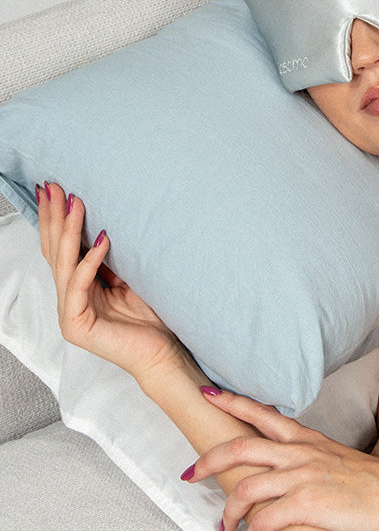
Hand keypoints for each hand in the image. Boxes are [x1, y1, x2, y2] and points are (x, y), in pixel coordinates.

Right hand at [37, 182, 184, 382]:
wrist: (162, 353)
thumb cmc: (151, 318)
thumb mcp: (130, 277)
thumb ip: (112, 259)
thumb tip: (104, 226)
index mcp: (78, 288)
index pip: (61, 248)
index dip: (56, 219)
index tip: (55, 189)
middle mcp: (69, 299)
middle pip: (55, 251)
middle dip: (54, 217)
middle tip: (54, 186)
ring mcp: (70, 313)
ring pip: (63, 263)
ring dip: (69, 229)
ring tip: (76, 202)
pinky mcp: (77, 325)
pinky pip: (80, 284)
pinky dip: (90, 260)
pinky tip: (101, 238)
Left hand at [188, 389, 378, 530]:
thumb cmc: (366, 480)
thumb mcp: (330, 456)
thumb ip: (300, 457)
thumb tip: (273, 470)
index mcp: (304, 438)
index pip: (260, 412)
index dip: (231, 402)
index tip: (208, 394)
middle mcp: (298, 452)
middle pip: (239, 447)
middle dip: (208, 460)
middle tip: (191, 472)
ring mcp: (301, 476)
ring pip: (244, 489)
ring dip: (228, 511)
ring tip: (226, 524)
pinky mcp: (306, 503)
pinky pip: (263, 521)